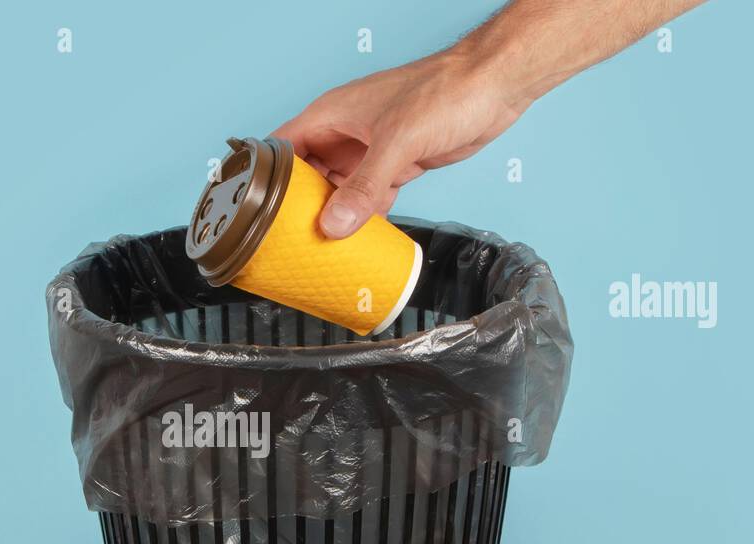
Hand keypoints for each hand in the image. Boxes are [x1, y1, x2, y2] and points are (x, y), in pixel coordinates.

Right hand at [272, 49, 530, 238]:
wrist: (493, 87)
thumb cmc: (444, 91)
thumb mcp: (397, 142)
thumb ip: (364, 186)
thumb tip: (335, 224)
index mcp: (331, 116)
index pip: (283, 149)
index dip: (267, 179)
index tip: (260, 213)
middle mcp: (345, 134)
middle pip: (308, 176)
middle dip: (301, 207)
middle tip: (293, 241)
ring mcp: (370, 150)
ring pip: (340, 189)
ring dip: (335, 215)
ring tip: (323, 247)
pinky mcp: (396, 164)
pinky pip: (370, 196)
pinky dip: (366, 216)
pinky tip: (363, 236)